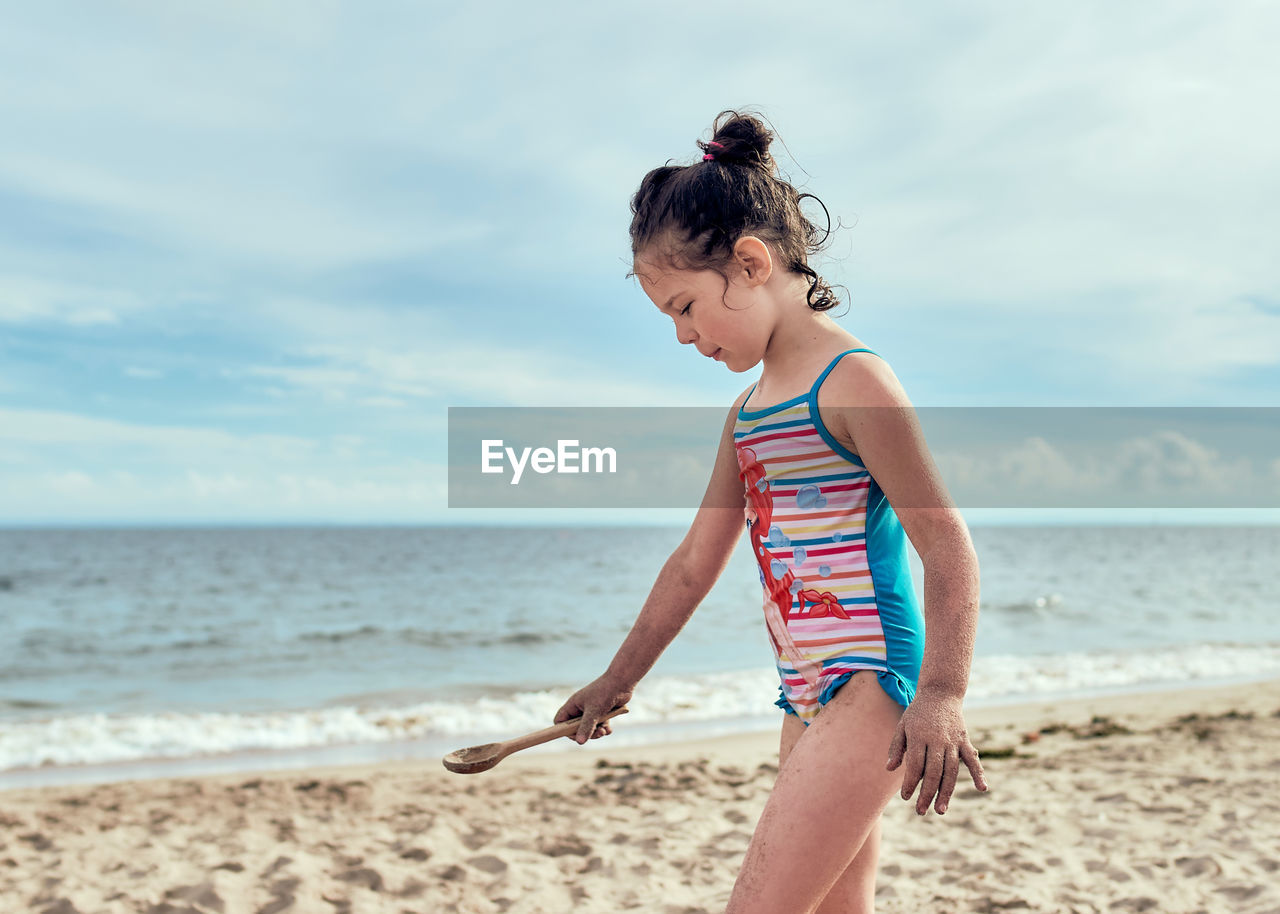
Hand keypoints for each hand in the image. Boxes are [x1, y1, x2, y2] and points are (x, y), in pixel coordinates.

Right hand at [553, 674, 633, 744]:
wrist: (622, 682)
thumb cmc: (605, 692)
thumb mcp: (594, 711)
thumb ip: (586, 727)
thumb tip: (579, 742)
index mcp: (573, 705)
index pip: (560, 720)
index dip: (564, 730)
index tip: (575, 735)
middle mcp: (580, 708)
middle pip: (576, 728)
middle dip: (586, 734)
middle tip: (596, 734)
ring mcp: (591, 710)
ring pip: (589, 729)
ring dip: (597, 732)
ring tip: (605, 731)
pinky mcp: (602, 712)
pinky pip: (599, 726)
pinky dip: (604, 729)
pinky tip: (609, 729)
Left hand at [886, 687, 986, 814]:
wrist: (940, 693)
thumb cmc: (917, 712)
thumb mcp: (902, 725)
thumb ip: (896, 747)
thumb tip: (889, 768)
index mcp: (919, 737)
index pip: (915, 765)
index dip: (910, 783)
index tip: (906, 797)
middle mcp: (937, 740)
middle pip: (933, 772)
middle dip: (926, 794)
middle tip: (921, 811)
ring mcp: (953, 741)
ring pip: (951, 771)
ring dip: (946, 792)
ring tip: (940, 810)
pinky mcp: (965, 740)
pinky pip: (972, 759)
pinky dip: (978, 773)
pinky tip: (982, 788)